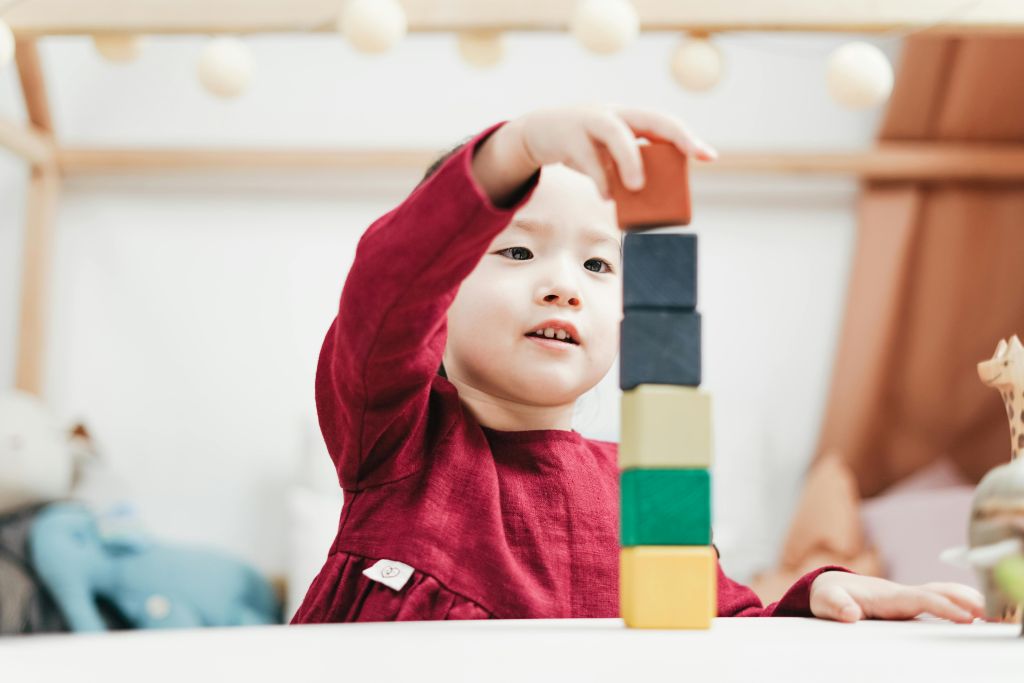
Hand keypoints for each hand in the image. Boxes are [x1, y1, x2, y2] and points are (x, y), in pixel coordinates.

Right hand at [472, 104, 716, 204]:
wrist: (538, 132)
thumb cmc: (582, 146)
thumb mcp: (606, 153)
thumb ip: (625, 168)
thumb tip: (646, 198)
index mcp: (628, 117)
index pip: (663, 123)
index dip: (687, 137)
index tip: (709, 156)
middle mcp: (613, 113)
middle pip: (649, 118)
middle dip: (675, 136)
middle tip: (692, 157)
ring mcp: (588, 121)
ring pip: (615, 133)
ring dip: (630, 159)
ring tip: (637, 187)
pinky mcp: (567, 136)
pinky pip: (587, 158)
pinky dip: (599, 178)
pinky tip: (607, 197)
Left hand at [809, 570, 986, 623]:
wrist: (828, 587)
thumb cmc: (828, 594)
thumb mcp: (826, 601)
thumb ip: (836, 606)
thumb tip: (850, 613)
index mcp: (885, 595)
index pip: (920, 598)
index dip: (942, 606)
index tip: (964, 616)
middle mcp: (900, 594)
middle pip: (937, 592)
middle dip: (962, 599)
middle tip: (988, 611)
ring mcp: (905, 597)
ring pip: (940, 593)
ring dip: (964, 599)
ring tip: (988, 611)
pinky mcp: (907, 603)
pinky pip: (937, 599)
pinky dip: (957, 602)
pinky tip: (973, 611)